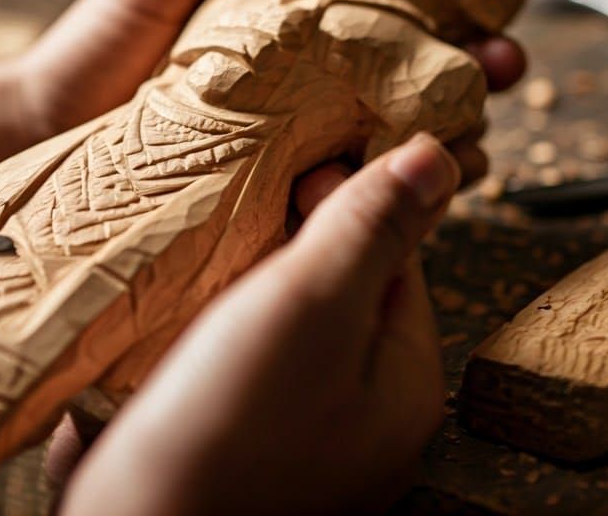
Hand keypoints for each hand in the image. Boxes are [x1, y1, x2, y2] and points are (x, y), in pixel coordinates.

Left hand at [16, 0, 524, 151]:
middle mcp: (311, 90)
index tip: (494, 15)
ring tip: (465, 133)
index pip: (398, 18)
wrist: (42, 128)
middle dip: (478, 77)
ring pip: (401, 147)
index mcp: (298, 29)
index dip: (457, 14)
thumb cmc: (99, 41)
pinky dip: (386, 194)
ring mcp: (298, 148)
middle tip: (503, 69)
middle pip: (419, 83)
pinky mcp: (278, 203)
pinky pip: (350, 201)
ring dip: (447, 140)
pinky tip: (391, 182)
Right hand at [58, 134, 459, 515]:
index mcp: (403, 383)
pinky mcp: (234, 448)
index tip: (297, 173)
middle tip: (241, 212)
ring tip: (202, 262)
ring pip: (274, 328)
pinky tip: (175, 324)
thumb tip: (433, 158)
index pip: (393, 259)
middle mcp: (359, 418)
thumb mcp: (311, 304)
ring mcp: (298, 438)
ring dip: (239, 289)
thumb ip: (371, 229)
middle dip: (287, 247)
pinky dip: (204, 337)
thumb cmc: (227, 433)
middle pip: (333, 293)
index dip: (347, 205)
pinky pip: (229, 369)